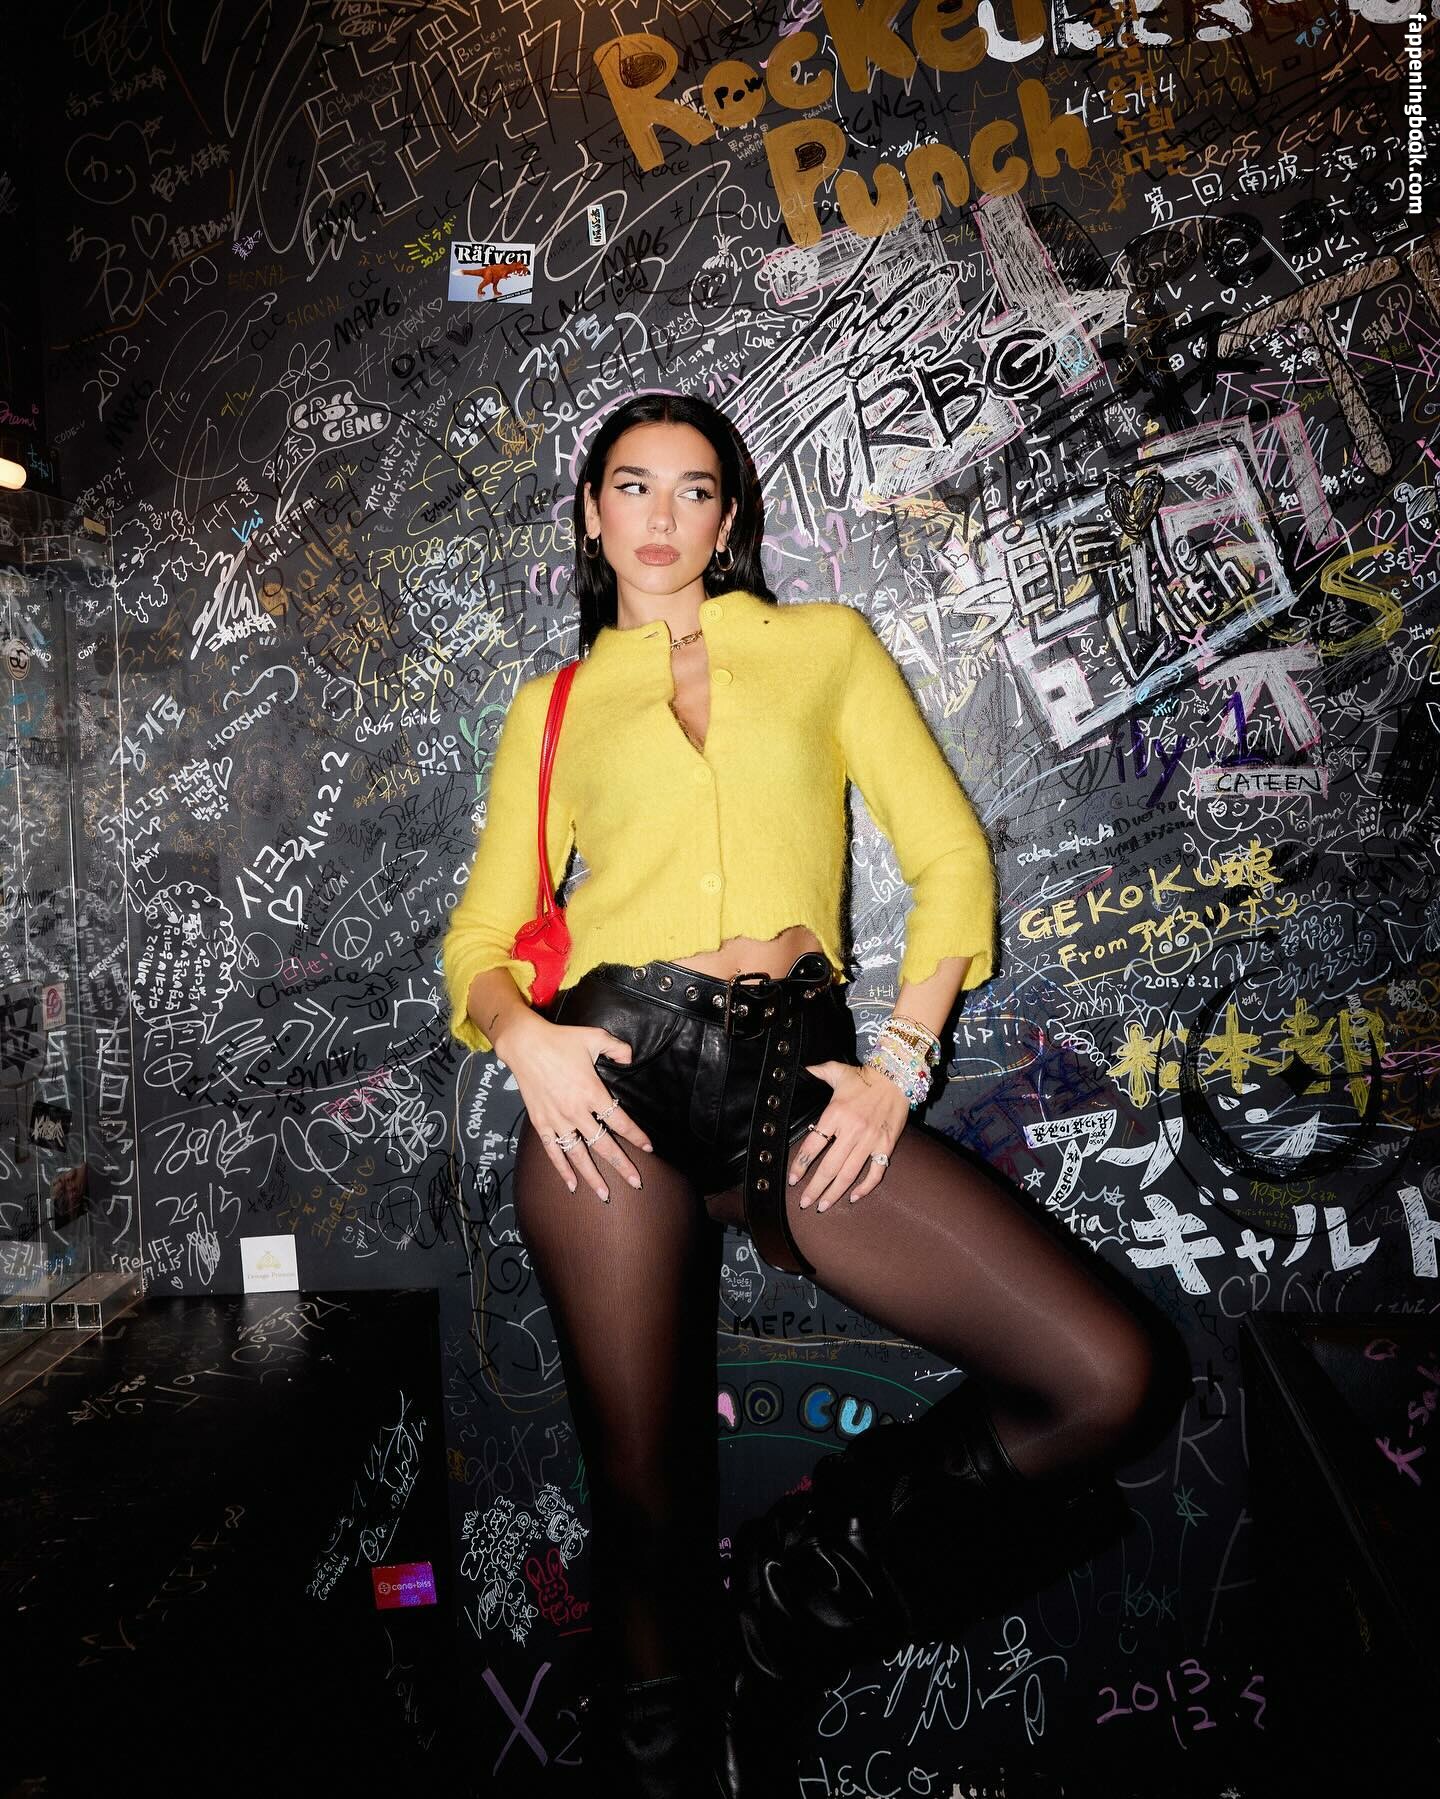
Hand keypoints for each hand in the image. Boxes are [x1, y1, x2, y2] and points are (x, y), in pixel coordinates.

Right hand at [501, 1013, 654, 1200]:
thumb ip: (617, 1049)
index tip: (649, 1148)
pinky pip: (554, 1151)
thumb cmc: (561, 1041)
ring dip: (593, 1176)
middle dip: (621, 1166)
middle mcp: (577, 1112)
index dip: (636, 1136)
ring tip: (605, 1195)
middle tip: (636, 1182)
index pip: (620, 1121)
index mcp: (592, 1092)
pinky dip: (562, 1170)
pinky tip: (572, 1186)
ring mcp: (558, 1120)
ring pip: (579, 1155)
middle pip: (604, 1145)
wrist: (525, 1045)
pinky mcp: (541, 1123)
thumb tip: (631, 1058)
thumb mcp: (595, 1038)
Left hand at [787, 1061, 907, 1211]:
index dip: (801, 1165)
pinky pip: (875, 1172)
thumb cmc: (865, 1076)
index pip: (813, 1145)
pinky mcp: (886, 1145)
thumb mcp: (837, 1071)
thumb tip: (800, 1071)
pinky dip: (865, 1188)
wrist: (898, 1076)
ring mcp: (870, 1140)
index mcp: (835, 1113)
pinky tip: (853, 1197)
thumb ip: (816, 1072)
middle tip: (804, 1202)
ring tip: (822, 1206)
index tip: (793, 1179)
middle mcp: (852, 1130)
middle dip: (814, 1188)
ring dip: (834, 1193)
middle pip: (829, 1167)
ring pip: (849, 1174)